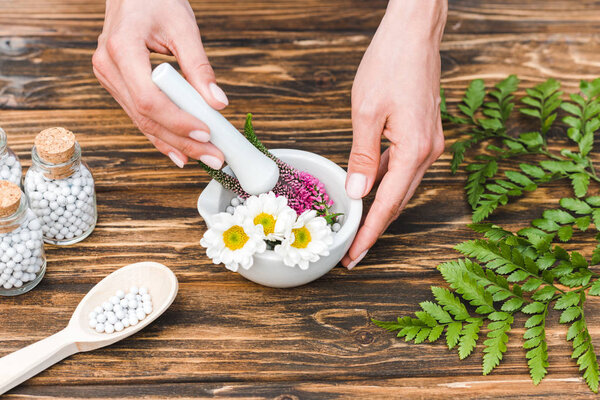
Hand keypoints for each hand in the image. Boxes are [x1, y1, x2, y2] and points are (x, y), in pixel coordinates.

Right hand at [93, 0, 226, 168]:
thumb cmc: (154, 0)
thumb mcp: (183, 27)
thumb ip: (199, 67)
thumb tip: (217, 103)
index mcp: (121, 48)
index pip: (149, 98)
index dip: (178, 121)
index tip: (206, 133)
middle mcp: (108, 67)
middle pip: (146, 117)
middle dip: (182, 141)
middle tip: (214, 157)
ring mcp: (110, 78)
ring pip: (142, 122)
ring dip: (175, 143)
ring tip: (204, 157)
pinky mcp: (118, 85)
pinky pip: (140, 116)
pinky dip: (162, 134)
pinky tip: (181, 152)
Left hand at [342, 0, 447, 269]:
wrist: (415, 34)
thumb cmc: (390, 65)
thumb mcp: (366, 113)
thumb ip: (363, 157)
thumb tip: (359, 191)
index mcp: (415, 150)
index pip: (388, 204)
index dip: (370, 232)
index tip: (355, 255)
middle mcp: (428, 151)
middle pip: (398, 201)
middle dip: (375, 227)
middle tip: (353, 250)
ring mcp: (429, 142)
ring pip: (401, 185)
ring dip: (380, 206)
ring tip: (358, 225)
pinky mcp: (424, 133)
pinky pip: (403, 167)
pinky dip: (386, 181)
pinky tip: (369, 186)